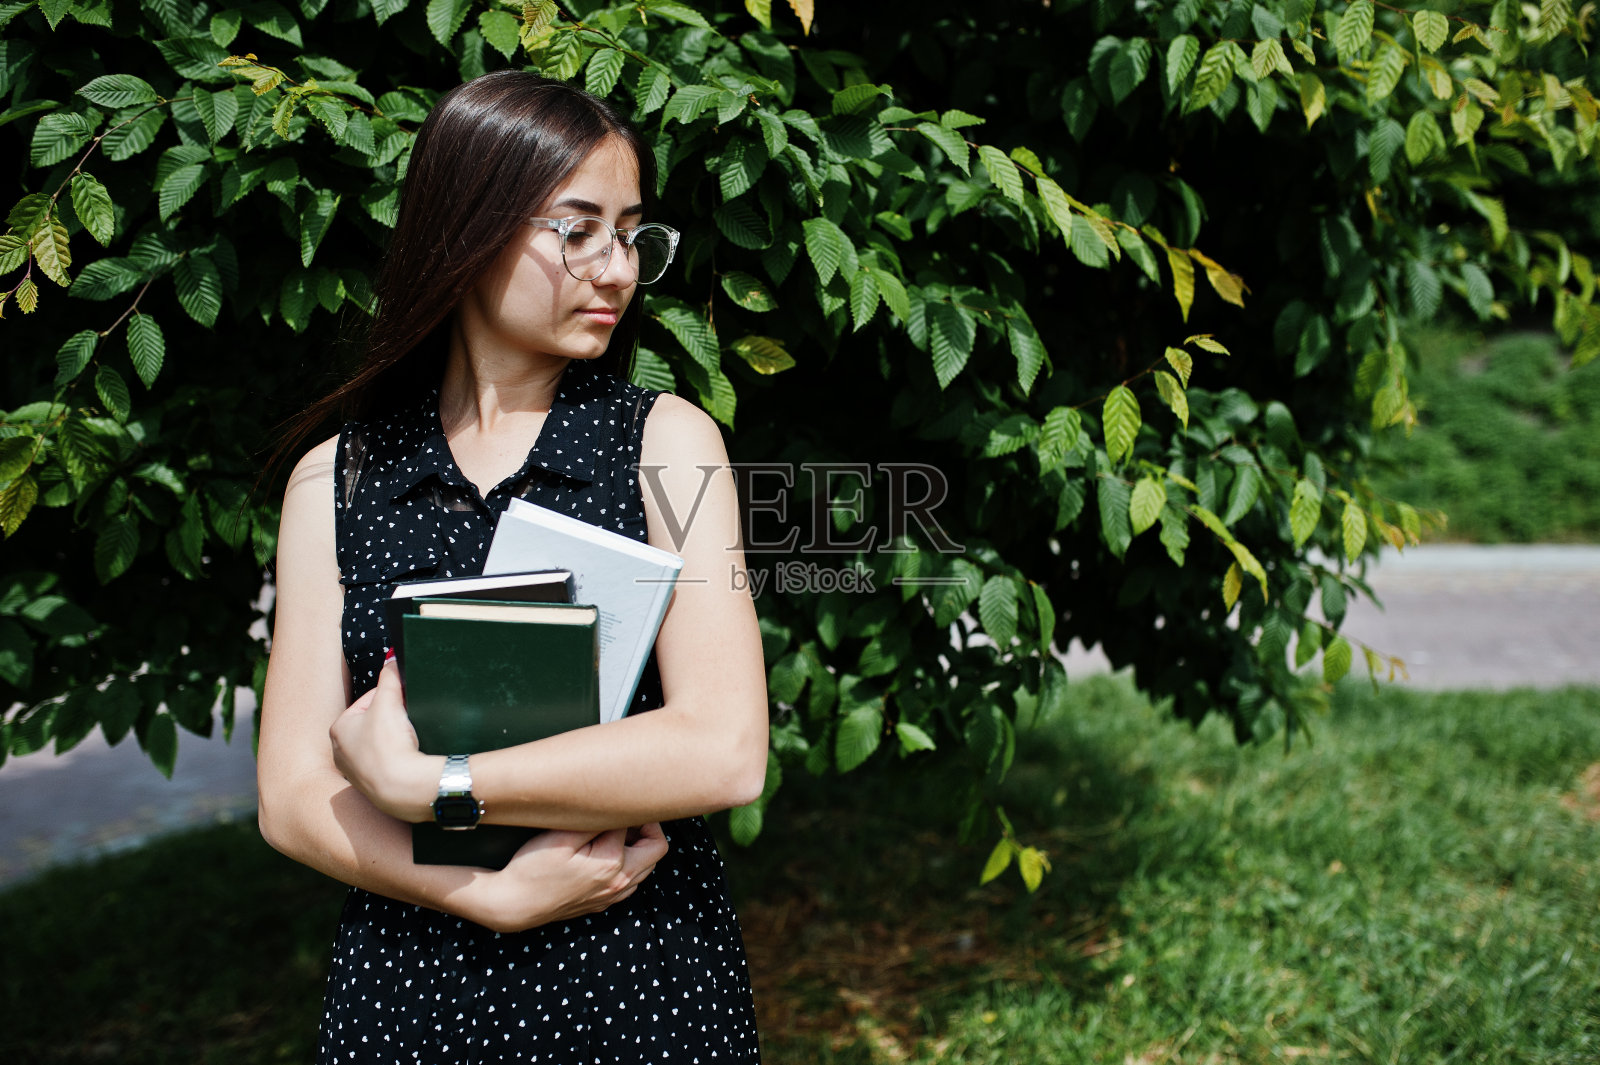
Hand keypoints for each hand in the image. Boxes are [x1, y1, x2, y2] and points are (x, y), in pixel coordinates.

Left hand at [330, 655, 438, 821]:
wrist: (403, 788)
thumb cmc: (389, 744)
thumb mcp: (389, 701)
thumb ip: (390, 676)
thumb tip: (393, 657)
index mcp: (338, 729)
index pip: (368, 701)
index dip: (390, 697)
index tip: (405, 700)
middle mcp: (340, 752)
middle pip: (373, 724)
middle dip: (392, 719)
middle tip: (408, 719)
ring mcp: (355, 772)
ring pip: (379, 745)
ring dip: (394, 740)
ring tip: (410, 740)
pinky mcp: (372, 788)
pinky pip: (386, 765)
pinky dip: (397, 760)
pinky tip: (408, 759)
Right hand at [460, 822, 669, 932]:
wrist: (513, 904)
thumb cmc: (533, 867)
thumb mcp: (561, 837)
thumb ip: (596, 821)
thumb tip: (620, 809)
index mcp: (613, 862)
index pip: (634, 824)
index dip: (623, 809)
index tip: (610, 800)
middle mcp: (620, 882)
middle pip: (656, 849)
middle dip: (645, 827)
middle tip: (621, 815)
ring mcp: (612, 896)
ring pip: (646, 868)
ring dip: (638, 848)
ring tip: (613, 833)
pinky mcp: (602, 903)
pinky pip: (630, 883)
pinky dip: (628, 865)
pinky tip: (605, 855)